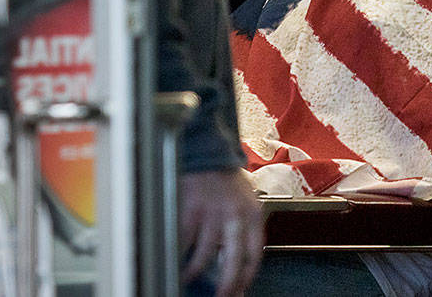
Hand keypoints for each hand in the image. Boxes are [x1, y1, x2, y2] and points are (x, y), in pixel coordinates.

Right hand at [180, 169, 263, 296]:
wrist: (207, 150)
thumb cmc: (225, 175)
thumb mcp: (245, 200)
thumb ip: (242, 227)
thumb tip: (231, 258)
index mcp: (252, 214)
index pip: (254, 255)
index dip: (246, 277)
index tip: (239, 289)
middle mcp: (234, 216)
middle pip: (232, 262)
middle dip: (226, 285)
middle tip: (220, 296)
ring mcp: (212, 213)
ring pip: (205, 255)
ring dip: (196, 272)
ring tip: (190, 279)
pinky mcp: (191, 209)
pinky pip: (185, 240)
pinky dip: (180, 254)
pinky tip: (177, 260)